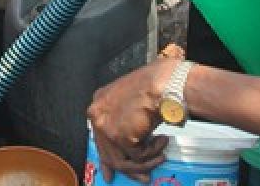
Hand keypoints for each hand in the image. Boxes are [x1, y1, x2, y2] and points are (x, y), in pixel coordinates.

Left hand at [87, 60, 174, 181]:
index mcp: (99, 105)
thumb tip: (129, 147)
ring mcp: (106, 126)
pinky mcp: (119, 136)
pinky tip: (162, 141)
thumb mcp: (132, 105)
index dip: (107, 160)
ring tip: (161, 155)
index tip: (111, 173)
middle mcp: (97, 115)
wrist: (162, 84)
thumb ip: (124, 123)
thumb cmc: (153, 88)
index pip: (99, 139)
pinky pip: (137, 157)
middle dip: (129, 170)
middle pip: (109, 154)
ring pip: (123, 160)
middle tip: (144, 177)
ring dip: (146, 162)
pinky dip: (153, 152)